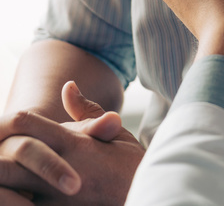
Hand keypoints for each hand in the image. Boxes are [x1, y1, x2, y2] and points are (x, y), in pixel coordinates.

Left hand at [0, 82, 143, 204]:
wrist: (152, 198)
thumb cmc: (133, 167)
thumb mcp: (117, 134)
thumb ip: (87, 111)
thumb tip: (68, 86)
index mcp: (74, 143)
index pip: (25, 123)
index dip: (8, 123)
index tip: (5, 129)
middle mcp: (60, 169)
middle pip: (5, 161)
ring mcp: (56, 199)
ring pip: (9, 193)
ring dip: (3, 187)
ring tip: (4, 183)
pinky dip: (17, 203)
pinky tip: (18, 198)